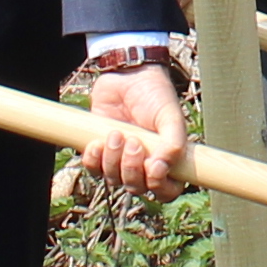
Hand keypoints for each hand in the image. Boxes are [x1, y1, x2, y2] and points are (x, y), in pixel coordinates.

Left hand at [77, 62, 191, 192]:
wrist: (127, 75)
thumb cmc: (154, 95)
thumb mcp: (170, 117)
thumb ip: (173, 143)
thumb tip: (161, 170)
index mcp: (166, 160)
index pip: (166, 191)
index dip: (159, 187)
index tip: (154, 168)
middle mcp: (143, 164)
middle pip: (136, 188)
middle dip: (131, 168)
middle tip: (133, 141)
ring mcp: (120, 160)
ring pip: (113, 180)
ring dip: (113, 159)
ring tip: (116, 133)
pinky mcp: (100, 152)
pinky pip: (93, 169)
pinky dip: (94, 159)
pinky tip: (98, 142)